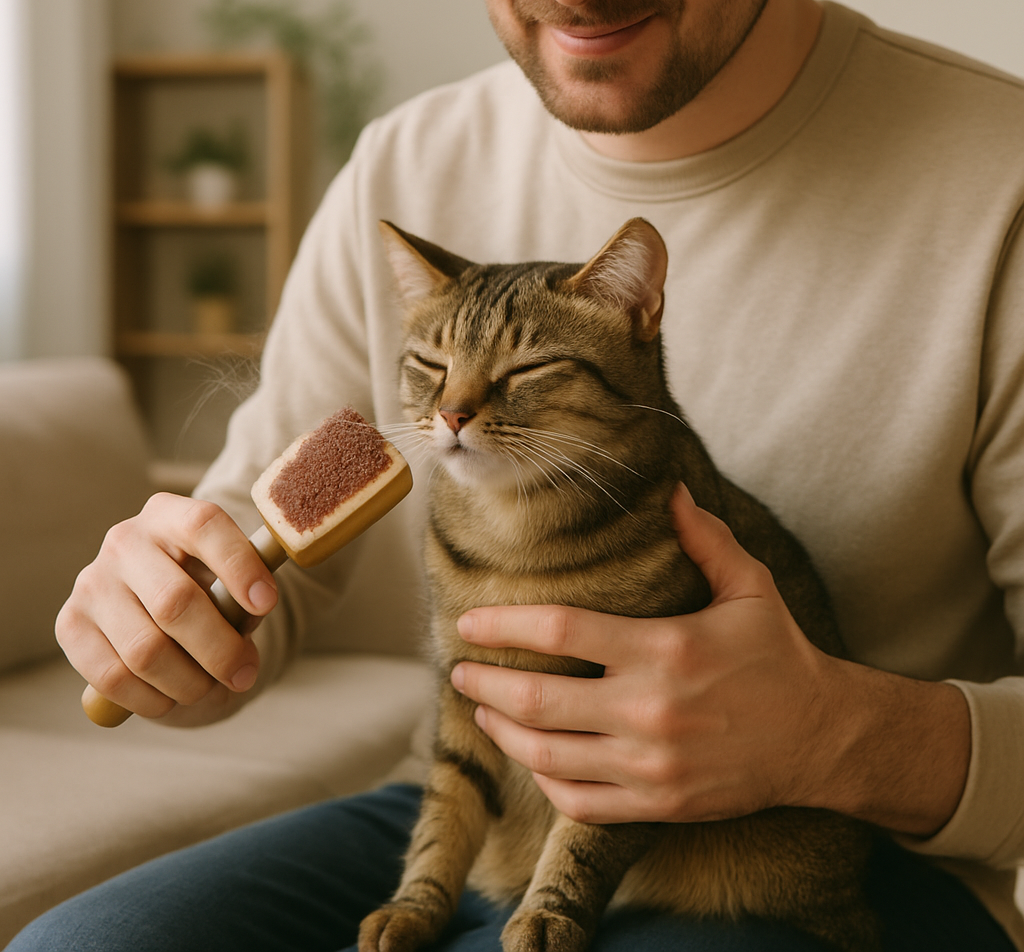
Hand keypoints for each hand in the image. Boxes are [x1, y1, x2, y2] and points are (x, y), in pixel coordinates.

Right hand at [56, 493, 277, 719]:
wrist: (152, 603)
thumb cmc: (205, 587)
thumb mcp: (229, 580)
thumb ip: (244, 599)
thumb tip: (246, 630)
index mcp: (170, 514)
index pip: (203, 525)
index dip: (238, 565)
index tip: (267, 603)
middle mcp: (125, 541)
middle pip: (174, 601)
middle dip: (220, 649)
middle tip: (245, 675)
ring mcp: (92, 582)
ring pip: (145, 649)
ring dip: (189, 682)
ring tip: (211, 688)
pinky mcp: (69, 624)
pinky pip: (113, 677)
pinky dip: (152, 698)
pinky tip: (172, 698)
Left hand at [451, 485, 969, 833]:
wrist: (823, 737)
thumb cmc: (780, 655)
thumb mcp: (751, 587)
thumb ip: (706, 538)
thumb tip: (671, 490)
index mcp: (665, 650)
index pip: (561, 631)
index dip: (504, 625)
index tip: (470, 622)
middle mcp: (650, 711)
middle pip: (537, 700)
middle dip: (484, 684)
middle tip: (459, 671)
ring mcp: (651, 766)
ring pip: (547, 755)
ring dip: (503, 731)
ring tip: (481, 710)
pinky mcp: (659, 805)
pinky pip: (579, 801)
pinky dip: (544, 779)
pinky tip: (531, 756)